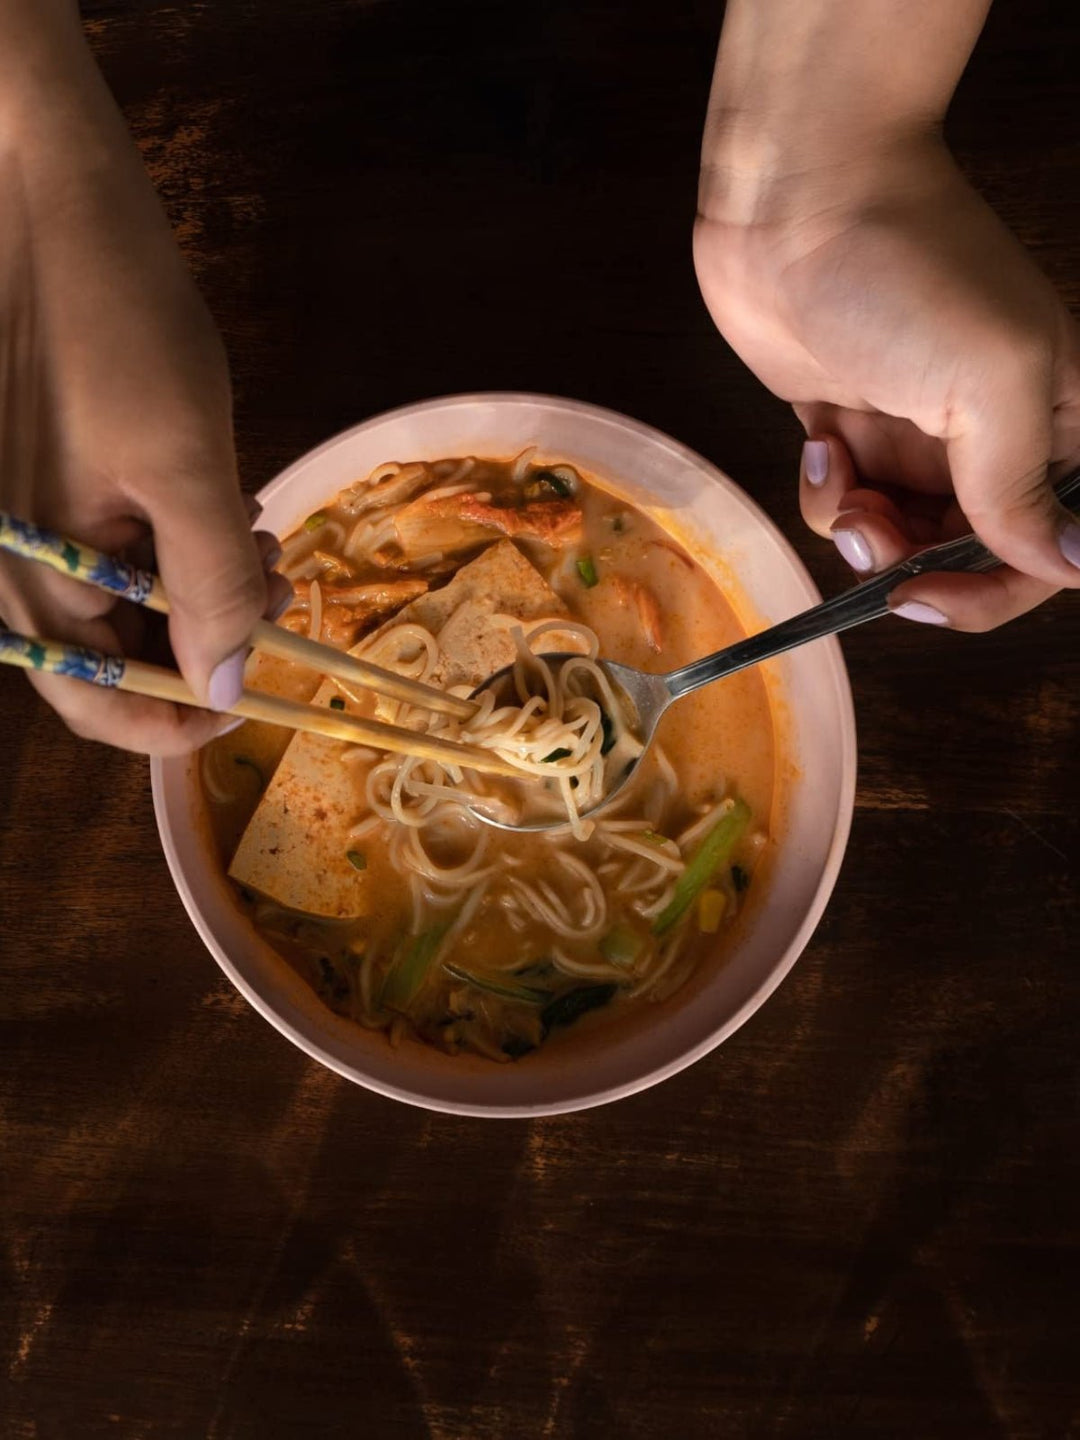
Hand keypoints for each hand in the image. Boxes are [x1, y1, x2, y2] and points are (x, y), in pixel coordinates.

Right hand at [0, 24, 286, 752]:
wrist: (41, 182)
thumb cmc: (109, 314)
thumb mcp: (182, 459)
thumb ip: (207, 583)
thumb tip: (224, 685)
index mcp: (21, 572)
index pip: (92, 702)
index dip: (178, 722)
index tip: (254, 706)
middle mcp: (10, 558)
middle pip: (111, 654)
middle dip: (205, 642)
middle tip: (277, 596)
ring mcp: (25, 513)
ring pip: (120, 598)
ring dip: (201, 590)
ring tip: (263, 544)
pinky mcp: (45, 470)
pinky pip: (110, 541)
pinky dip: (176, 543)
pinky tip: (226, 508)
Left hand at [694, 135, 1079, 629]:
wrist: (796, 198)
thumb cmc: (908, 269)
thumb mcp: (989, 382)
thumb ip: (1022, 484)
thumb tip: (1070, 566)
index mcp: (1054, 420)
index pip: (1049, 544)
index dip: (996, 588)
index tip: (930, 595)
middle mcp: (990, 436)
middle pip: (968, 552)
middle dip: (916, 564)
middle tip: (872, 538)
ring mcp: (916, 432)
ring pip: (899, 534)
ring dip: (863, 533)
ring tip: (842, 482)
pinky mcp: (850, 424)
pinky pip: (845, 500)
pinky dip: (827, 491)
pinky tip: (817, 442)